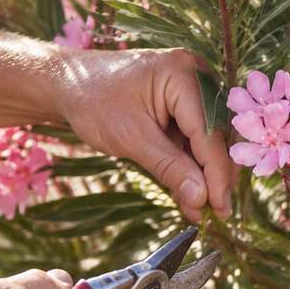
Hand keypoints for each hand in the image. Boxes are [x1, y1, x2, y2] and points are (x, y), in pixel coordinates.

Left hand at [55, 48, 234, 220]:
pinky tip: (188, 192)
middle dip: (213, 176)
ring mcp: (190, 88)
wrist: (68, 83)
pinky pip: (192, 136)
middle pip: (215, 135)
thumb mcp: (131, 138)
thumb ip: (169, 168)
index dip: (217, 174)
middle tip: (215, 213)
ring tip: (198, 209)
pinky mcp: (182, 102)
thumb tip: (201, 198)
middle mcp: (195, 75)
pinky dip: (188, 164)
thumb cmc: (93, 101)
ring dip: (202, 174)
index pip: (209, 133)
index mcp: (183, 75)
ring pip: (206, 139)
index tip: (220, 208)